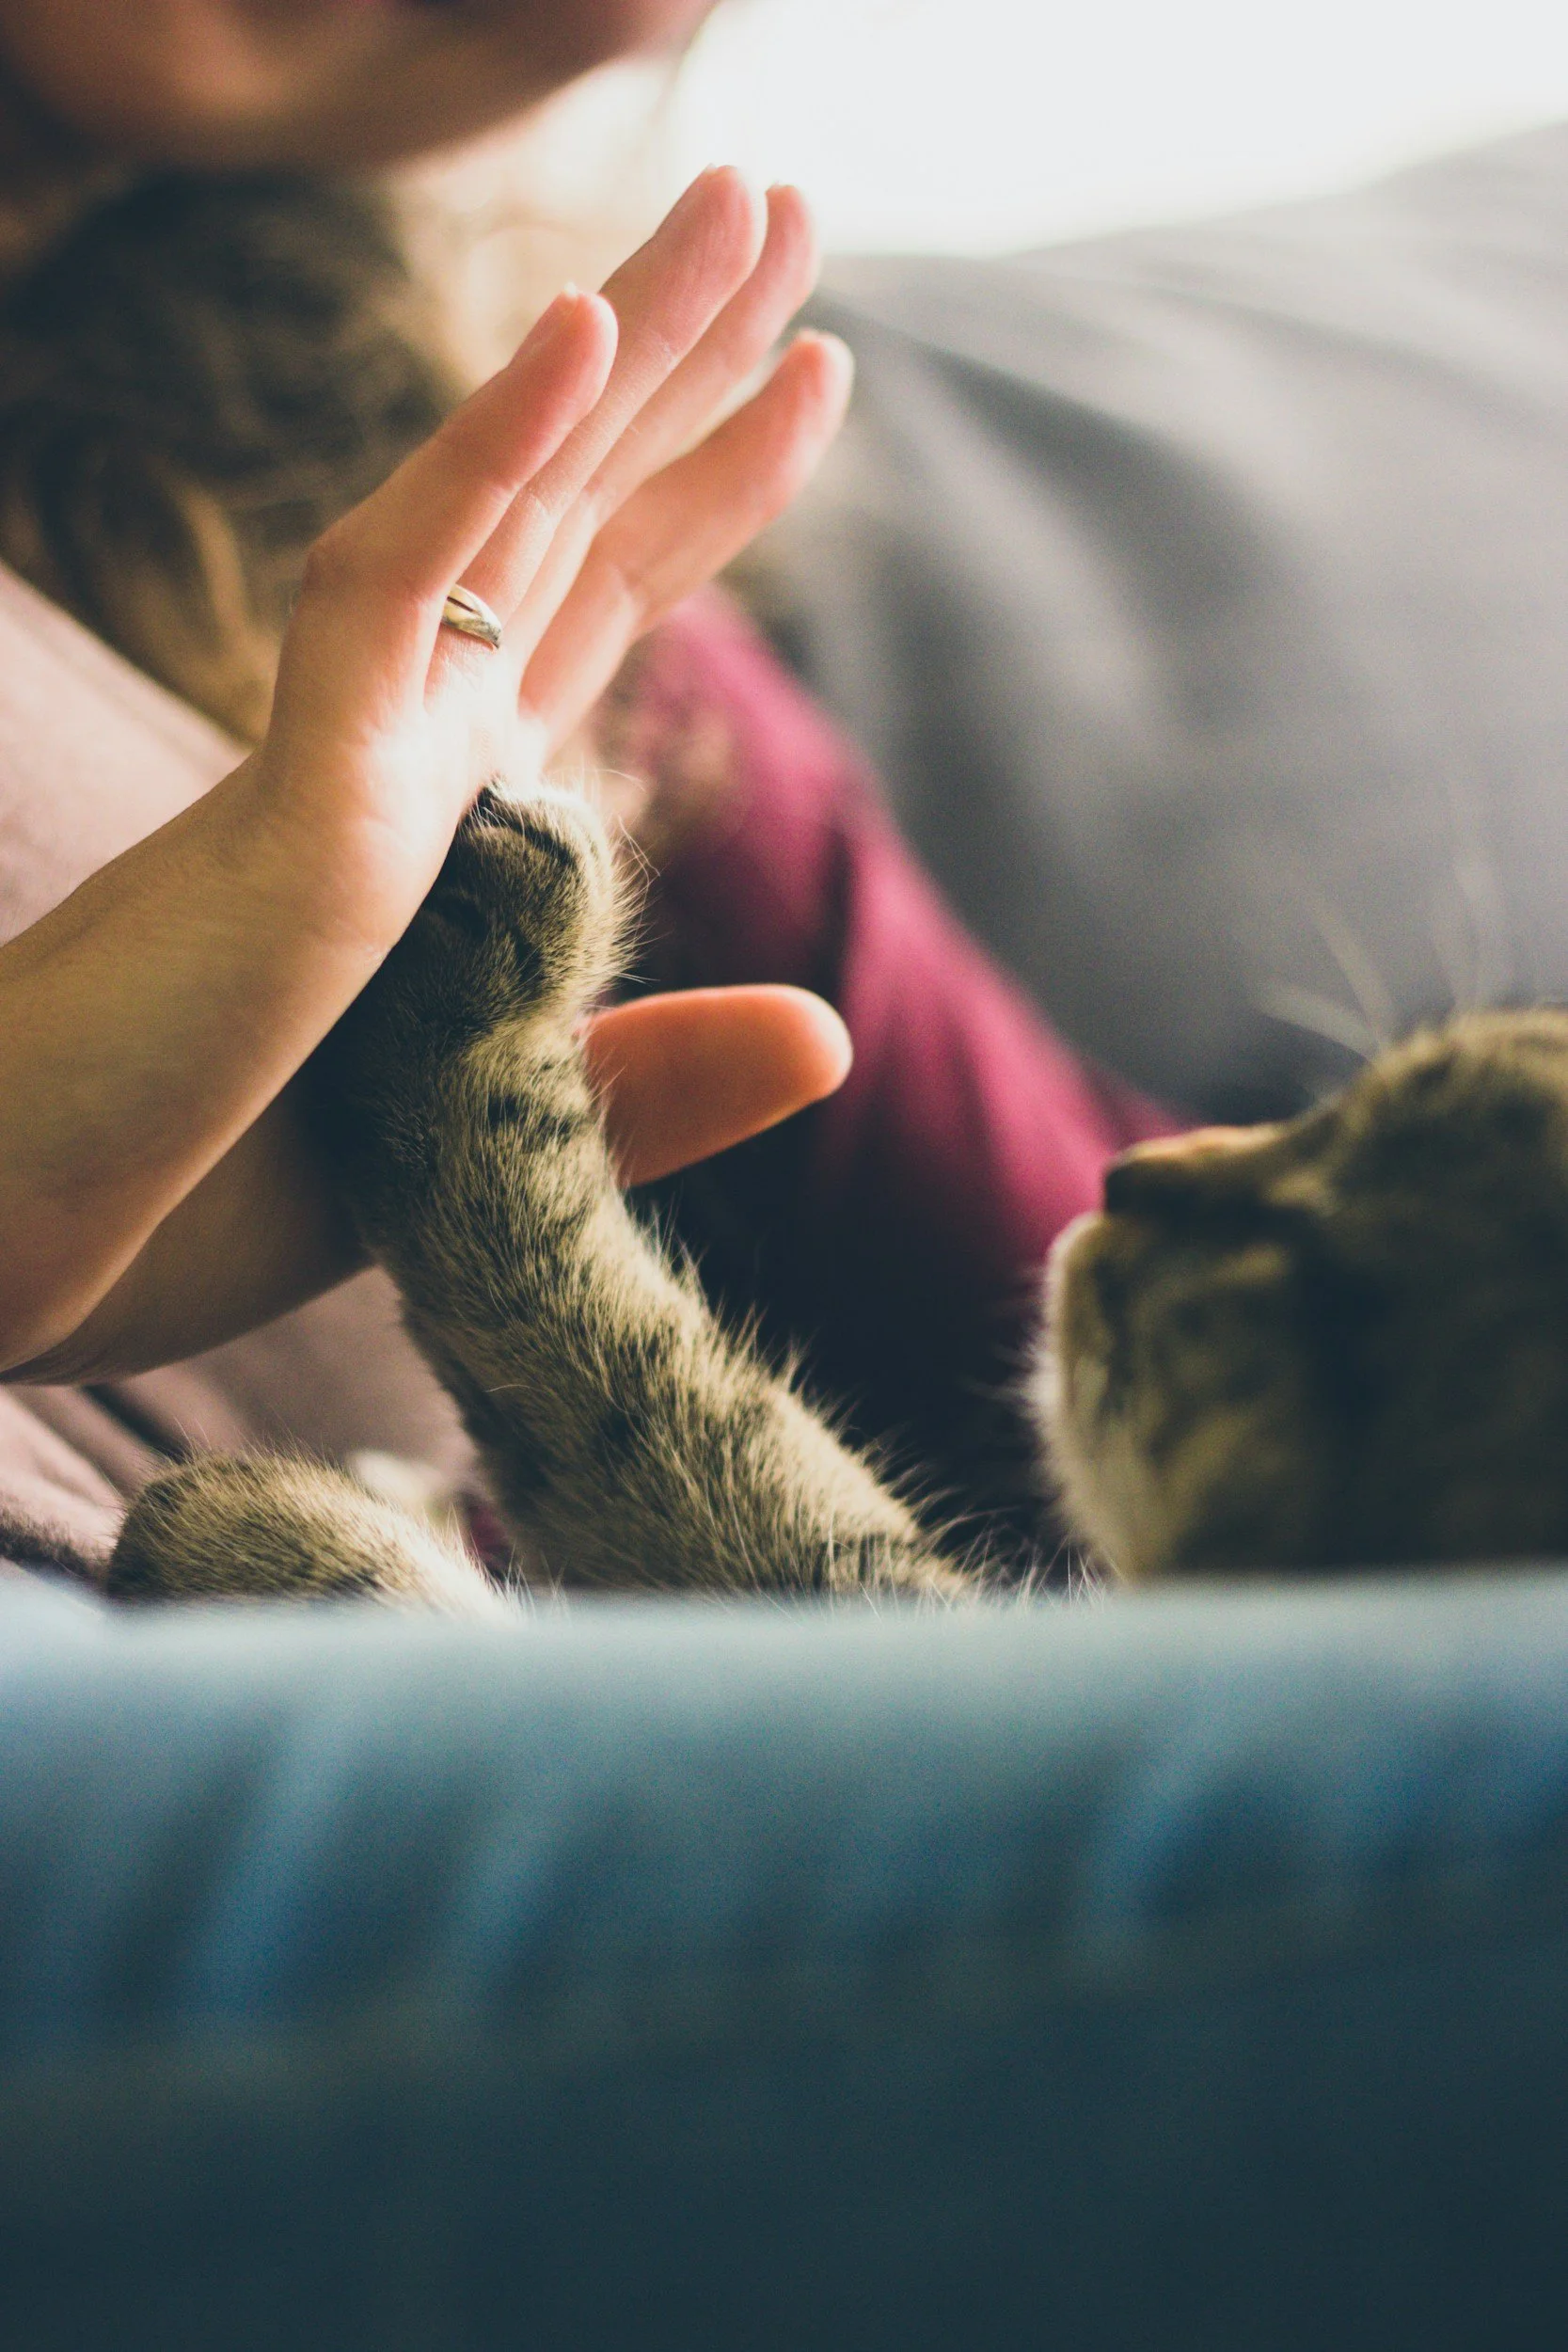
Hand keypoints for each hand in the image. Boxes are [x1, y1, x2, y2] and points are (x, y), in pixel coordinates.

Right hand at [0, 171, 853, 1374]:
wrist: (19, 1250)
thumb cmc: (207, 1195)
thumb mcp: (493, 1144)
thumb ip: (651, 1081)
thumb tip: (833, 1033)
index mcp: (446, 819)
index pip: (595, 605)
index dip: (702, 480)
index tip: (810, 372)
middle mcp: (404, 754)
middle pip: (571, 514)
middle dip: (685, 357)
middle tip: (786, 203)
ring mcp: (348, 760)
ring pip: (506, 508)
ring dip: (627, 346)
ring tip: (752, 200)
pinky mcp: (294, 803)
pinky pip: (390, 595)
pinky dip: (483, 459)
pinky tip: (581, 331)